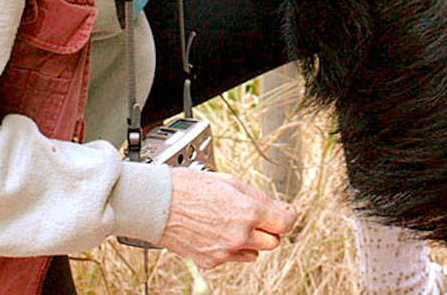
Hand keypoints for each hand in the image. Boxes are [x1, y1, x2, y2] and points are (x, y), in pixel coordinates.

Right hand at [158, 166, 298, 268]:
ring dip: (251, 241)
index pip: (285, 224)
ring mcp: (225, 252)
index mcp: (248, 213)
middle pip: (273, 242)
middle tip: (259, 218)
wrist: (158, 204)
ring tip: (234, 224)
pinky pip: (232, 258)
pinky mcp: (210, 262)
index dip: (289, 216)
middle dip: (269, 230)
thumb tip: (279, 209)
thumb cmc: (190, 187)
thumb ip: (260, 199)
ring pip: (254, 253)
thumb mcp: (232, 183)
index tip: (286, 212)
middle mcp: (239, 236)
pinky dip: (230, 248)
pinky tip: (217, 232)